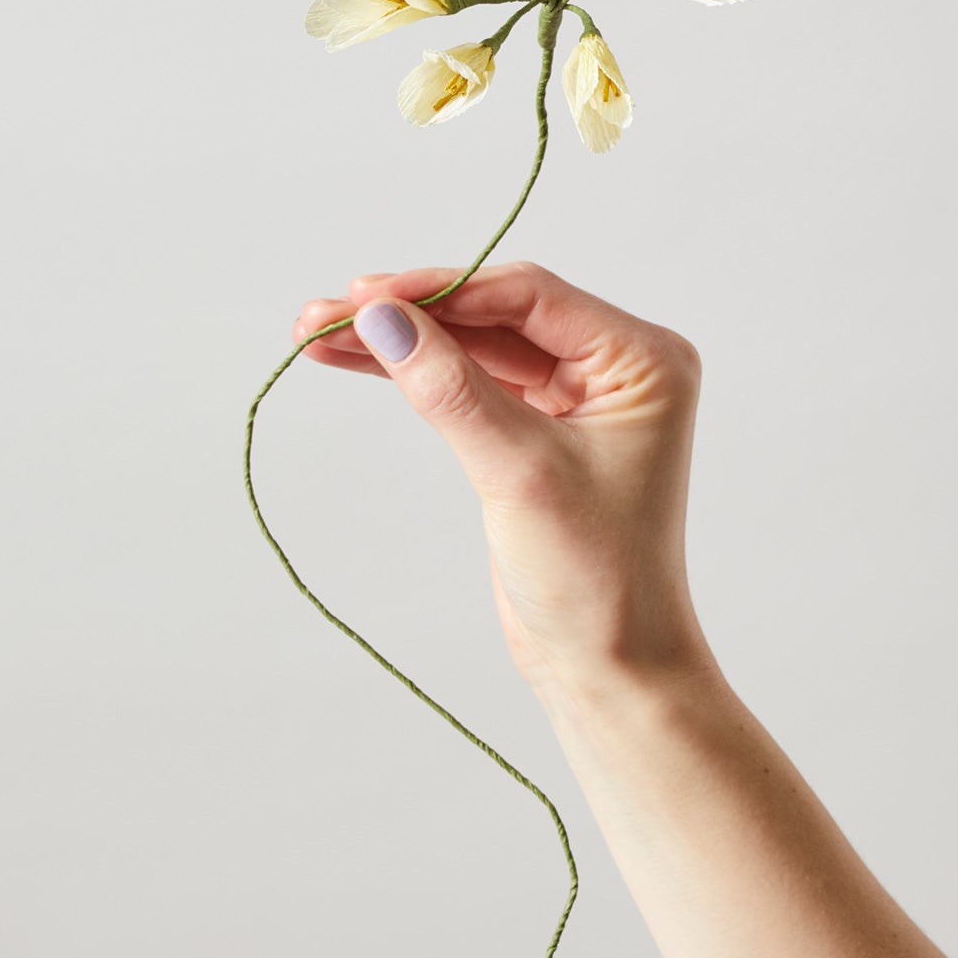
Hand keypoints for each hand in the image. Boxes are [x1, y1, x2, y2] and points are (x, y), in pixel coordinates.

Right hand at [294, 261, 713, 709]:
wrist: (607, 667)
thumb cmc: (594, 577)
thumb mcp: (517, 470)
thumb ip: (448, 388)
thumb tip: (380, 318)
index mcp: (642, 359)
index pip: (528, 296)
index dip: (442, 290)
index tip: (365, 296)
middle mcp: (615, 366)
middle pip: (493, 315)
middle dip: (410, 313)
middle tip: (325, 310)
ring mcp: (576, 395)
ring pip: (473, 346)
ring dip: (400, 341)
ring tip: (315, 332)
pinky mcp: (539, 428)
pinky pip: (470, 382)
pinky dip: (414, 373)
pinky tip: (355, 358)